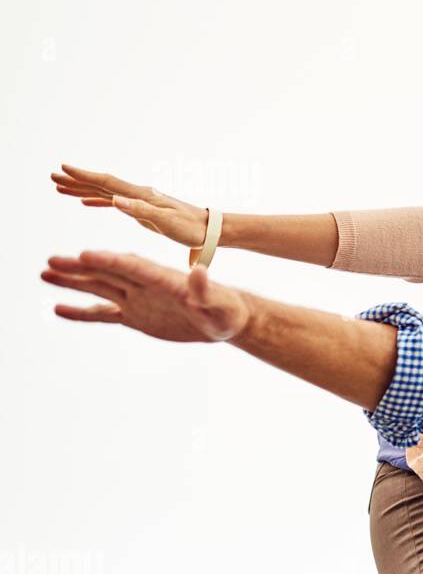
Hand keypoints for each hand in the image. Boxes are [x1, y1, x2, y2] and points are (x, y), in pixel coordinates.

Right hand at [41, 250, 250, 342]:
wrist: (226, 319)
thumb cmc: (226, 309)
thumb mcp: (218, 302)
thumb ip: (204, 289)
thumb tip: (200, 270)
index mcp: (163, 278)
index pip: (132, 266)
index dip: (109, 261)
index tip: (85, 255)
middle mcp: (145, 285)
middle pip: (107, 273)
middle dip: (80, 268)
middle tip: (51, 261)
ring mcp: (138, 299)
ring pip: (99, 288)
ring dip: (73, 283)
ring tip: (44, 274)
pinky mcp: (136, 316)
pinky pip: (104, 314)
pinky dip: (82, 312)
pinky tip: (59, 309)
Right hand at [51, 164, 209, 247]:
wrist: (209, 230)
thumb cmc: (190, 228)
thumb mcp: (166, 222)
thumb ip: (140, 210)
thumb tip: (114, 200)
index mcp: (141, 195)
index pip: (107, 182)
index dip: (84, 176)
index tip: (62, 168)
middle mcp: (138, 195)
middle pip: (101, 184)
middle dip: (76, 180)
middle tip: (52, 175)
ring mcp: (139, 201)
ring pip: (104, 192)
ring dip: (82, 189)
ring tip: (60, 186)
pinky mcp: (142, 211)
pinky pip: (113, 203)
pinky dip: (97, 201)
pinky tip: (85, 202)